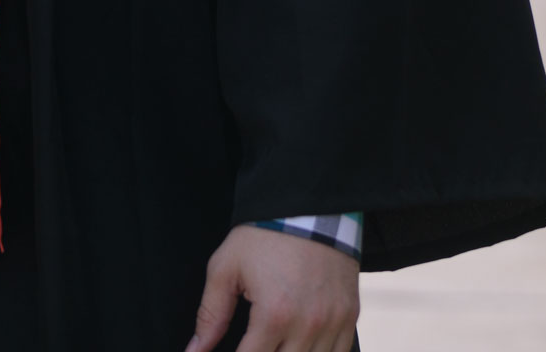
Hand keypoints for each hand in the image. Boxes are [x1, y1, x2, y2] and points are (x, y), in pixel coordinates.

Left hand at [183, 225, 357, 351]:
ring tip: (274, 343)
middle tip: (253, 343)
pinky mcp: (350, 317)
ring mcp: (333, 323)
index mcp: (274, 315)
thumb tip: (195, 350)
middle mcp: (308, 325)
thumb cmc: (265, 236)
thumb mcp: (226, 267)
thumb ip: (210, 314)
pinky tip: (299, 345)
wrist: (309, 208)